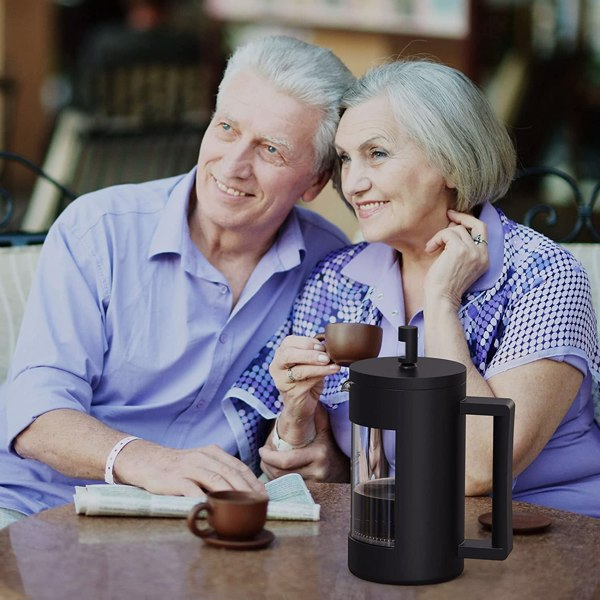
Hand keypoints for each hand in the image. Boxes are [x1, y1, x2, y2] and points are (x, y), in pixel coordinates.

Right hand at [115, 441, 265, 496]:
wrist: (147, 461)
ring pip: (215, 479)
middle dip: (247, 489)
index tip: (263, 494)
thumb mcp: (201, 461)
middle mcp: (203, 457)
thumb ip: (218, 469)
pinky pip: (192, 490)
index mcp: (212, 452)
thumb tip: (242, 489)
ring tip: (243, 507)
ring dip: (231, 494)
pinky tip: (212, 509)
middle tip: (258, 503)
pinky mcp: (175, 479)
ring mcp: (189, 467)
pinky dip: (203, 499)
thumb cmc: (179, 467)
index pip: (238, 466)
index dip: (253, 480)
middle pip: (230, 473)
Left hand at [258, 404, 349, 481]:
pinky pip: (288, 489)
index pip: (286, 461)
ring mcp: (314, 485)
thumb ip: (316, 416)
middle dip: (266, 466)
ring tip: (265, 464)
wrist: (346, 469)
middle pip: (282, 474)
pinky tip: (274, 474)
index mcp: (318, 454)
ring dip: (270, 474)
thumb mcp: (326, 430)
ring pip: (283, 483)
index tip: (262, 450)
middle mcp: (316, 471)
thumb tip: (304, 400)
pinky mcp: (312, 493)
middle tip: (261, 457)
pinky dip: (278, 483)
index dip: (269, 457)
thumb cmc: (331, 447)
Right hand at [269, 335, 339, 445]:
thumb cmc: (306, 381)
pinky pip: (307, 382)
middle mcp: (277, 367)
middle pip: (288, 354)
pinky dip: (321, 375)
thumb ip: (314, 354)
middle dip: (309, 353)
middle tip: (326, 356)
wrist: (301, 406)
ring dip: (317, 366)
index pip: (289, 342)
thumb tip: (328, 347)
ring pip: (299, 370)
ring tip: (332, 364)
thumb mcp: (309, 364)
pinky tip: (332, 371)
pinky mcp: (291, 393)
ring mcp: (282, 381)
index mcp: (280, 355)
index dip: (306, 342)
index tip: (321, 345)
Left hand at [424, 209, 489, 308]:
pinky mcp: (460, 250)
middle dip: (462, 217)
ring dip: (441, 236)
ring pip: (457, 229)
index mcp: (484, 258)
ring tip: (432, 248)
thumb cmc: (444, 285)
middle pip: (477, 224)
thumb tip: (454, 225)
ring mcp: (472, 251)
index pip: (483, 231)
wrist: (441, 299)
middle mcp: (482, 254)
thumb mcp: (459, 264)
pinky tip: (430, 250)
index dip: (469, 221)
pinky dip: (436, 239)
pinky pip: (447, 233)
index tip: (455, 217)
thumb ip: (462, 247)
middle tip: (448, 214)